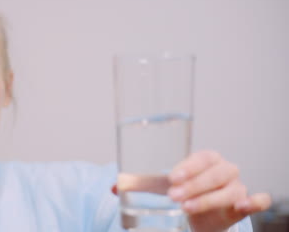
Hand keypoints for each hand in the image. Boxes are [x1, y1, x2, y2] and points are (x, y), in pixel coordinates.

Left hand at [113, 150, 271, 231]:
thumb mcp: (162, 187)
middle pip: (215, 173)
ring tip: (187, 207)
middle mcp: (224, 170)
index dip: (189, 166)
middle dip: (194, 185)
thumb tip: (114, 187)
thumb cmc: (182, 192)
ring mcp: (237, 187)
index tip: (172, 178)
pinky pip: (258, 200)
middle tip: (174, 196)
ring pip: (231, 190)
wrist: (199, 214)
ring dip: (209, 198)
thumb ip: (140, 185)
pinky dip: (255, 201)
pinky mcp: (244, 204)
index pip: (202, 157)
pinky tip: (243, 206)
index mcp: (206, 159)